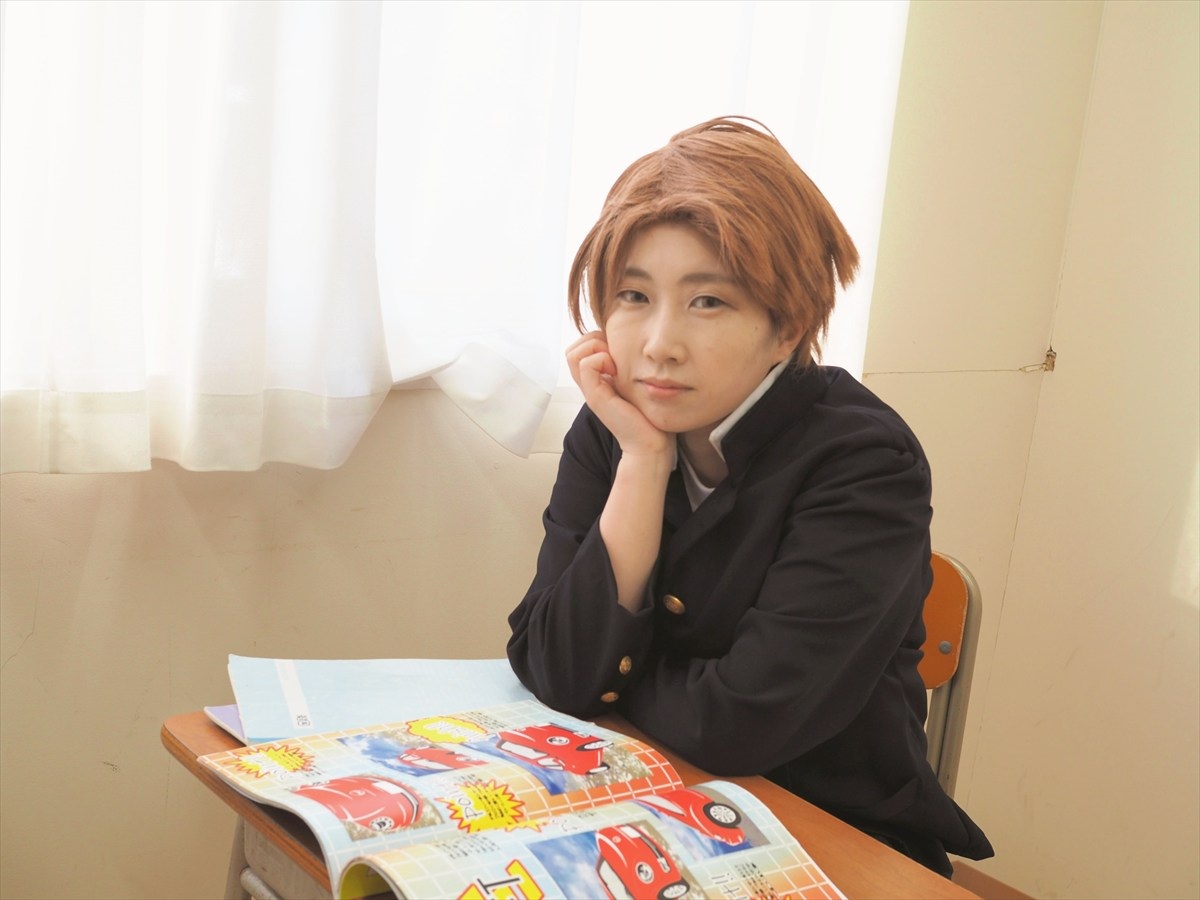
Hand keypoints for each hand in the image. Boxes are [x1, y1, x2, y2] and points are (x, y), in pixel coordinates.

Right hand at [566, 332, 673, 459]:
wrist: (650, 443)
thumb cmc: (648, 414)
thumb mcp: (636, 382)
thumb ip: (628, 367)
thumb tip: (631, 345)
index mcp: (597, 380)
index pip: (580, 348)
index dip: (596, 340)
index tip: (619, 353)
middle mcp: (589, 384)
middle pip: (573, 349)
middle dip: (594, 341)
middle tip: (615, 355)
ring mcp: (590, 391)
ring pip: (574, 353)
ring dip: (595, 349)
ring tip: (615, 364)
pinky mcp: (595, 397)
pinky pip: (586, 364)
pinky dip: (601, 359)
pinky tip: (618, 372)